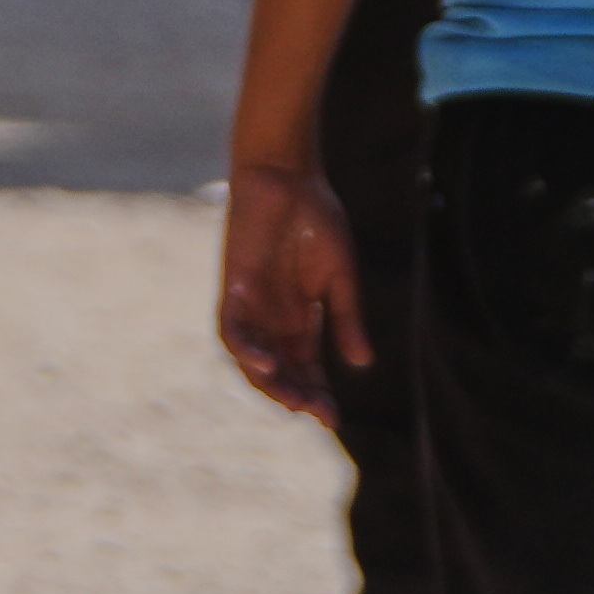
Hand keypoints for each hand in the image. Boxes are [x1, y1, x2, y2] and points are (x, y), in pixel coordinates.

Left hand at [214, 163, 370, 419]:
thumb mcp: (340, 276)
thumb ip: (346, 318)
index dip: (318, 394)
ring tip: (293, 400)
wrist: (287, 175)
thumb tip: (362, 364)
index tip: (334, 419)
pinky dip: (245, 351)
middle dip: (297, 396)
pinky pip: (231, 331)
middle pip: (280, 373)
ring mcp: (252, 306)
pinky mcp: (233, 289)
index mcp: (301, 319)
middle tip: (318, 412)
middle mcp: (273, 319)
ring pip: (252, 362)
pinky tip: (265, 364)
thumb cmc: (317, 218)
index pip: (306, 369)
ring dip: (271, 384)